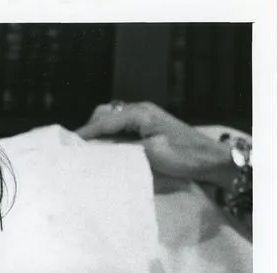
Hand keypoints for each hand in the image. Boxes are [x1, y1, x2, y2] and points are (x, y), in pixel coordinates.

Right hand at [76, 101, 235, 188]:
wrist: (210, 159)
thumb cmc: (182, 156)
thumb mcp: (149, 154)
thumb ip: (121, 149)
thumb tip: (96, 150)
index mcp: (140, 113)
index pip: (104, 120)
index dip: (84, 133)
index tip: (66, 145)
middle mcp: (140, 110)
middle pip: (104, 113)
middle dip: (89, 129)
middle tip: (77, 149)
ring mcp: (144, 116)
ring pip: (111, 118)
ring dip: (98, 131)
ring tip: (88, 149)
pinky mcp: (147, 125)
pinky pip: (120, 125)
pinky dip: (108, 134)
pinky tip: (105, 148)